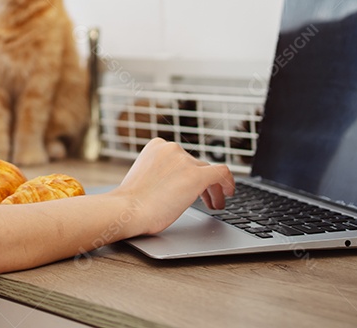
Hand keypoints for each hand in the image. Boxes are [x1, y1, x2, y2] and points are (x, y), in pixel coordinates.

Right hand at [115, 138, 234, 236]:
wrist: (127, 210)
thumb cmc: (130, 204)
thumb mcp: (144, 178)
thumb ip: (160, 174)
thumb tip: (175, 185)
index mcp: (157, 146)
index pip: (182, 158)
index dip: (190, 173)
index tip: (193, 188)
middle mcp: (172, 148)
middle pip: (197, 165)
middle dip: (203, 185)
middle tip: (206, 201)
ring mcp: (185, 160)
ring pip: (209, 172)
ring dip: (214, 189)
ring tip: (215, 205)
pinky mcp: (196, 175)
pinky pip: (222, 173)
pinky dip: (228, 183)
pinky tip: (229, 194)